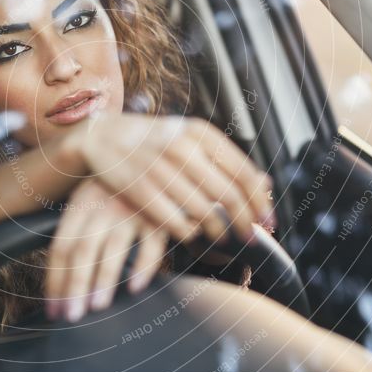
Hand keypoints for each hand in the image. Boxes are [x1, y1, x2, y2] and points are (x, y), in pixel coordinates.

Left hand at [45, 179, 167, 321]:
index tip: (53, 309)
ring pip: (113, 249)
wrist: (154, 155)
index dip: (55, 280)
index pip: (61, 246)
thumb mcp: (91, 196)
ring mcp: (132, 210)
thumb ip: (76, 228)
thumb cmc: (117, 185)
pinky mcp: (159, 216)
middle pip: (83, 251)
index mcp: (80, 203)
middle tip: (71, 317)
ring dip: (103, 281)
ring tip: (96, 308)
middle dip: (75, 287)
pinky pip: (151, 245)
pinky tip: (135, 288)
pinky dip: (143, 268)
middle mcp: (103, 206)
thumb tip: (60, 277)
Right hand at [63, 114, 274, 245]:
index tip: (267, 221)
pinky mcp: (139, 189)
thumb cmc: (154, 141)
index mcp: (199, 133)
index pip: (243, 172)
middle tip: (251, 238)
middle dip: (245, 222)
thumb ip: (225, 157)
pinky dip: (190, 233)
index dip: (260, 201)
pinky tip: (194, 235)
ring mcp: (159, 168)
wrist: (103, 136)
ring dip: (218, 231)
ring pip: (204, 211)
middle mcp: (181, 147)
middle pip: (228, 194)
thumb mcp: (190, 136)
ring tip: (222, 238)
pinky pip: (176, 221)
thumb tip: (267, 184)